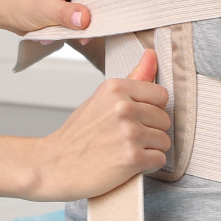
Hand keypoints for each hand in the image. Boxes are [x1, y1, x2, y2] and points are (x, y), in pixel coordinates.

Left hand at [0, 0, 94, 33]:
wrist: (5, 8)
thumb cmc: (18, 4)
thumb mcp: (43, 10)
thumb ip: (66, 14)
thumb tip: (85, 18)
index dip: (92, 10)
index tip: (86, 29)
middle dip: (83, 19)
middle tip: (66, 30)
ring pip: (89, 8)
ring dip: (76, 24)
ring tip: (56, 28)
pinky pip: (82, 13)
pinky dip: (72, 25)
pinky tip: (56, 27)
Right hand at [27, 50, 170, 200]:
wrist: (55, 165)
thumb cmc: (79, 135)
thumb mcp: (102, 99)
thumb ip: (133, 78)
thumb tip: (151, 55)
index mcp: (115, 88)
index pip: (161, 95)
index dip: (151, 110)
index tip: (135, 119)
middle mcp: (123, 107)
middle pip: (165, 119)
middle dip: (151, 132)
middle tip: (126, 138)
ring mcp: (129, 132)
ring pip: (164, 141)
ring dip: (150, 150)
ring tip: (126, 150)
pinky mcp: (132, 158)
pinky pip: (160, 160)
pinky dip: (147, 166)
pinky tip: (128, 164)